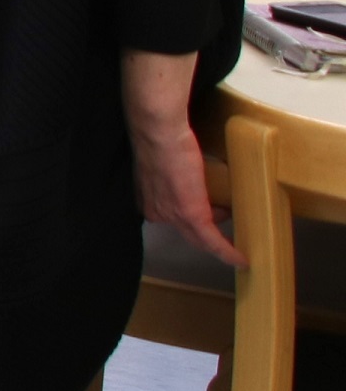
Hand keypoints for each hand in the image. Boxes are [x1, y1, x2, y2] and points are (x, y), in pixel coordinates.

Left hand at [125, 48, 235, 265]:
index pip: (175, 219)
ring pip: (200, 237)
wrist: (159, 131)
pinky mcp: (190, 214)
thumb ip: (176, 174)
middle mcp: (157, 212)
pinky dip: (226, 251)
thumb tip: (194, 176)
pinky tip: (241, 259)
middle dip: (210, 227)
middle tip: (228, 218)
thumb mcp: (168, 162)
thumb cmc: (163, 138)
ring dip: (221, 237)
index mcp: (149, 200)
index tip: (212, 213)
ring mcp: (171, 215)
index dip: (197, 216)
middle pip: (187, 231)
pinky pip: (211, 240)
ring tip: (238, 233)